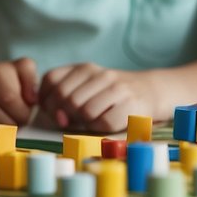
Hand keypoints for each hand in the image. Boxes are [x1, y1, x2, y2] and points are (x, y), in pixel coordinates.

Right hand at [0, 59, 36, 130]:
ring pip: (0, 118)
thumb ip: (29, 89)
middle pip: (13, 101)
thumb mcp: (11, 89)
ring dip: (5, 129)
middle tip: (14, 121)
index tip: (28, 101)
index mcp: (4, 67)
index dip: (31, 90)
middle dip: (19, 118)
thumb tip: (34, 100)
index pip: (26, 67)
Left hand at [37, 63, 156, 133]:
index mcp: (83, 68)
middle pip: (66, 97)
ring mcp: (116, 87)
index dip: (46, 99)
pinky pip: (103, 123)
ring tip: (95, 119)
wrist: (150, 92)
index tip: (54, 111)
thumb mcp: (86, 87)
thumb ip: (64, 97)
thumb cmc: (110, 95)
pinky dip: (101, 128)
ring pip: (84, 111)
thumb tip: (58, 117)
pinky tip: (107, 122)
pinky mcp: (130, 104)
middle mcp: (99, 74)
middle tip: (76, 120)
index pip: (51, 79)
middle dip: (66, 114)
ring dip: (85, 122)